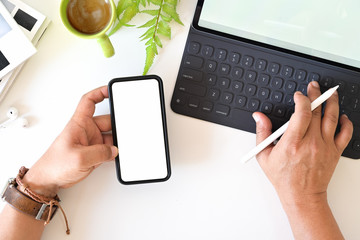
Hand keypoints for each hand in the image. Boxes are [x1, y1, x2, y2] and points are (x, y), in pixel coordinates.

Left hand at [22, 86, 117, 196]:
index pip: (89, 101)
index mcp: (79, 124)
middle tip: (126, 128)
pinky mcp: (94, 153)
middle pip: (107, 120)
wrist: (49, 180)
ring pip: (110, 136)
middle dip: (117, 124)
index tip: (111, 89)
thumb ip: (100, 153)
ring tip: (122, 145)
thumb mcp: (79, 158)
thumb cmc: (54, 165)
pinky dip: (115, 151)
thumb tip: (114, 150)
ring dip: (117, 141)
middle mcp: (86, 131)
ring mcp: (91, 142)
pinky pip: (109, 148)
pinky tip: (118, 155)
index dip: (100, 93)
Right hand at [253, 81, 352, 204]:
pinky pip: (345, 133)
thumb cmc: (283, 177)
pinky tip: (342, 115)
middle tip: (313, 87)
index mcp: (292, 143)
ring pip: (333, 118)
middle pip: (317, 111)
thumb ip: (262, 133)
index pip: (302, 113)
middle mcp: (311, 143)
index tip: (298, 96)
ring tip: (330, 93)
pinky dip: (346, 122)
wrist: (302, 195)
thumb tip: (258, 116)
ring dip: (332, 102)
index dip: (301, 100)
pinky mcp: (335, 152)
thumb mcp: (264, 156)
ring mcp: (325, 147)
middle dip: (315, 95)